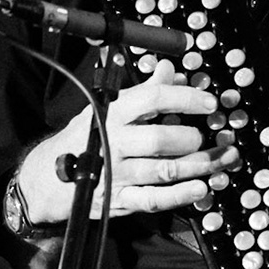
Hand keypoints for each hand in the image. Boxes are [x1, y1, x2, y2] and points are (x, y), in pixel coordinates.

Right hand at [14, 59, 239, 227]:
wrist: (46, 178)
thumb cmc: (84, 140)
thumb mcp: (107, 109)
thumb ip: (143, 92)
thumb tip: (168, 68)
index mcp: (112, 114)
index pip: (151, 99)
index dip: (184, 98)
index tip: (209, 102)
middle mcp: (114, 143)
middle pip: (160, 139)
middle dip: (191, 139)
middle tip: (206, 138)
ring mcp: (118, 173)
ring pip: (165, 170)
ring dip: (200, 166)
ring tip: (222, 159)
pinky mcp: (120, 199)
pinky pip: (154, 199)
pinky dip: (180, 195)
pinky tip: (201, 188)